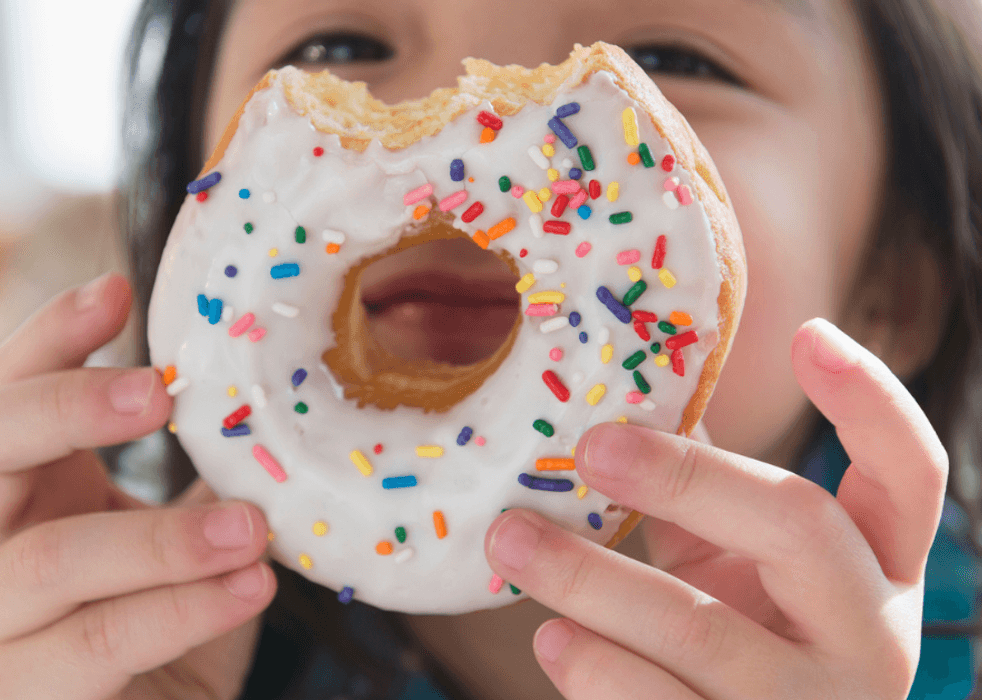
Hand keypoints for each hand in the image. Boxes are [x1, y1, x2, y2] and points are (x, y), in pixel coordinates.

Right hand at [0, 273, 275, 699]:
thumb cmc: (174, 616)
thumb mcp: (186, 526)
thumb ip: (208, 467)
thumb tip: (271, 387)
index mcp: (19, 484)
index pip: (5, 385)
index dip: (51, 333)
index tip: (118, 289)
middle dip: (64, 405)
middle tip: (161, 393)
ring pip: (44, 559)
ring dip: (161, 540)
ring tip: (251, 529)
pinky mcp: (16, 697)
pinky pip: (97, 644)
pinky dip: (184, 611)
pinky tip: (249, 588)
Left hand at [484, 318, 945, 698]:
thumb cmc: (735, 644)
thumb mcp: (741, 567)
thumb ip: (705, 493)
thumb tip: (623, 391)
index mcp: (878, 571)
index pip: (909, 473)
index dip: (869, 400)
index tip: (807, 332)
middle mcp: (869, 640)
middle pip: (798, 526)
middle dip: (685, 475)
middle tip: (588, 446)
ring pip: (702, 630)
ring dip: (590, 579)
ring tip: (512, 540)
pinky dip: (595, 669)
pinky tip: (553, 640)